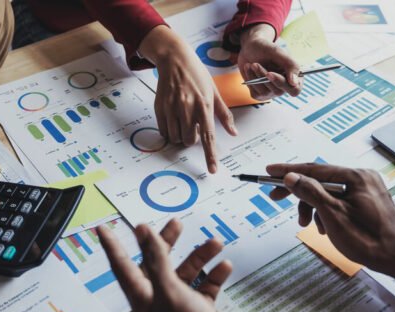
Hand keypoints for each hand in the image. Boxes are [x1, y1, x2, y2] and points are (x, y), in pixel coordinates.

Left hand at [98, 219, 247, 311]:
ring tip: (213, 243)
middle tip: (175, 224)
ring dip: (198, 257)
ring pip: (185, 274)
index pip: (121, 265)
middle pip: (157, 265)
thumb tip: (144, 234)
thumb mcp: (171, 294)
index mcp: (144, 299)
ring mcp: (179, 310)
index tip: (104, 229)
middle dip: (167, 243)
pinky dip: (212, 276)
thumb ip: (157, 261)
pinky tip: (222, 267)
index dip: (113, 245)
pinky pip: (203, 289)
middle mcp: (159, 303)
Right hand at [140, 26, 237, 173]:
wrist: (175, 59)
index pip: (208, 137)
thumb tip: (233, 133)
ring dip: (179, 135)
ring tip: (182, 120)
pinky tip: (173, 118)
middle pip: (189, 140)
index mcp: (204, 106)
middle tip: (192, 125)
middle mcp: (188, 108)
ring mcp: (172, 108)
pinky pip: (164, 131)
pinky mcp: (160, 108)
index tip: (212, 170)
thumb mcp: (215, 92)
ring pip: (175, 138)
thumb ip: (224, 115)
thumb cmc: (197, 75)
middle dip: (191, 138)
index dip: (210, 155)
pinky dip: (169, 130)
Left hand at [237, 24, 301, 99]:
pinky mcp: (259, 94)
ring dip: (256, 76)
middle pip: (278, 91)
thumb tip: (294, 83)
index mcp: (293, 76)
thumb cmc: (265, 49)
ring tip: (252, 64)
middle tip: (255, 64)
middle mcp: (284, 87)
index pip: (295, 90)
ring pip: (265, 92)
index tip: (269, 73)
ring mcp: (272, 92)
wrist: (249, 48)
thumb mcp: (277, 52)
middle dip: (264, 76)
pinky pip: (255, 92)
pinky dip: (250, 80)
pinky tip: (249, 69)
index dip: (283, 84)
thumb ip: (290, 65)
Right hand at [266, 163, 394, 274]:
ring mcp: (367, 190)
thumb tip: (291, 177)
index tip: (270, 171)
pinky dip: (327, 212)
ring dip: (313, 207)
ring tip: (308, 225)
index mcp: (355, 176)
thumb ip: (310, 192)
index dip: (289, 171)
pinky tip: (324, 227)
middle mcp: (362, 178)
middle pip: (321, 180)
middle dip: (299, 193)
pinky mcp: (368, 202)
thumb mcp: (332, 215)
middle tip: (276, 198)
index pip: (314, 169)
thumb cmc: (368, 239)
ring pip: (329, 193)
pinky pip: (340, 201)